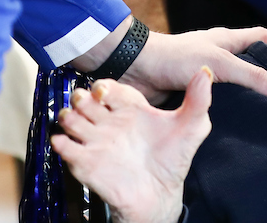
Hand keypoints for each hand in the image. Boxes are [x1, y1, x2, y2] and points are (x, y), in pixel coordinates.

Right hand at [52, 70, 212, 222]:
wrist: (160, 194)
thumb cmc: (173, 160)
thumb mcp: (191, 127)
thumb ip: (198, 99)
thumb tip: (205, 71)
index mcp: (130, 110)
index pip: (108, 88)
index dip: (103, 86)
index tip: (106, 92)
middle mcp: (109, 123)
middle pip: (83, 100)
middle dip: (80, 97)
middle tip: (88, 102)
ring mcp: (95, 142)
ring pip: (69, 119)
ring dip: (69, 116)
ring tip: (78, 121)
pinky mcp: (85, 163)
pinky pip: (64, 148)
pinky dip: (61, 142)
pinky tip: (69, 143)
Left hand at [122, 27, 266, 103]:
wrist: (136, 70)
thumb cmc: (174, 58)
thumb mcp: (218, 63)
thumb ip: (249, 75)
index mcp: (226, 40)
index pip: (262, 37)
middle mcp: (218, 55)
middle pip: (251, 62)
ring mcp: (206, 75)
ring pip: (236, 85)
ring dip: (249, 96)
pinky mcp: (194, 93)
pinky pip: (219, 101)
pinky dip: (230, 111)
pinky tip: (240, 125)